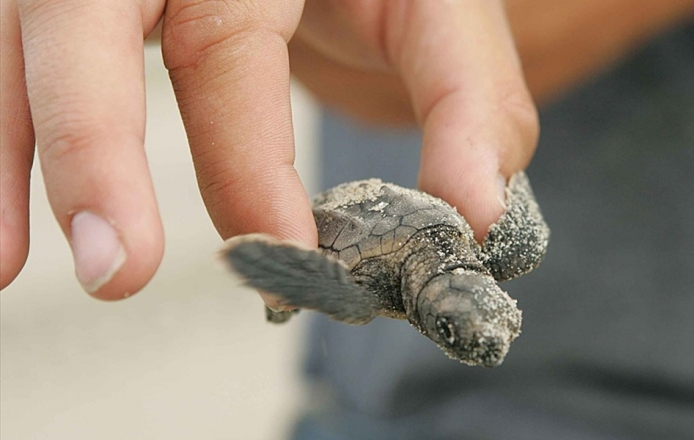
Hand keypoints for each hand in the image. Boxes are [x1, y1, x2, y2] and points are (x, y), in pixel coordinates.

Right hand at [0, 0, 536, 300]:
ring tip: (7, 266)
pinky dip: (6, 146)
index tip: (280, 258)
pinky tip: (0, 236)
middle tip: (115, 266)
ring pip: (25, 42)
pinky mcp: (68, 3)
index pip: (226, 47)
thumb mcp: (437, 11)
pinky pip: (12, 62)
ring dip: (17, 156)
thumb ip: (466, 102)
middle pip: (86, 17)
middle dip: (94, 144)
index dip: (245, 163)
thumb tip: (474, 216)